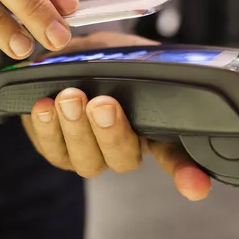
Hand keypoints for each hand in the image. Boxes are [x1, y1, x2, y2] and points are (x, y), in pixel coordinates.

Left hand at [21, 32, 211, 200]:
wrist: (65, 55)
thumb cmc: (104, 55)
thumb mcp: (126, 52)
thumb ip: (139, 65)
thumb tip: (151, 67)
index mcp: (152, 127)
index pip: (176, 155)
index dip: (187, 173)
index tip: (196, 187)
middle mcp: (123, 147)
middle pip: (124, 158)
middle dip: (111, 132)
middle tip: (102, 103)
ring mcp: (90, 154)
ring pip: (87, 160)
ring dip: (76, 129)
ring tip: (68, 98)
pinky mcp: (58, 152)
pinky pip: (52, 149)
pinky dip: (46, 128)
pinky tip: (43, 107)